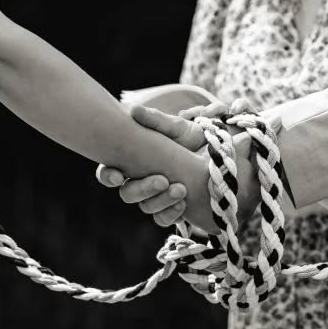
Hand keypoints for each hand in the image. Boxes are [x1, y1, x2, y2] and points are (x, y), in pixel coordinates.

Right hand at [95, 100, 215, 226]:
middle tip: (162, 180)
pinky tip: (183, 204)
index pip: (109, 172)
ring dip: (161, 200)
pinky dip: (171, 213)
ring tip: (181, 188)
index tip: (118, 176)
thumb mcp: (177, 127)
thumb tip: (133, 109)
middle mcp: (140, 181)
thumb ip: (156, 120)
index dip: (108, 176)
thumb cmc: (191, 138)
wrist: (219, 158)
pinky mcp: (170, 210)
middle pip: (127, 193)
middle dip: (142, 189)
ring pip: (146, 207)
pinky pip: (162, 219)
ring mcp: (155, 197)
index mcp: (133, 161)